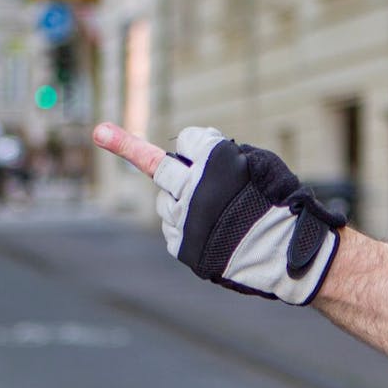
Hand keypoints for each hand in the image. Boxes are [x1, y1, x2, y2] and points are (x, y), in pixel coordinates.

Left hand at [93, 122, 345, 304]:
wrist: (286, 256)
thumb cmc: (281, 204)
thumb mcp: (261, 164)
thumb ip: (225, 154)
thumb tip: (190, 152)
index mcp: (213, 160)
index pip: (188, 140)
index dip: (199, 144)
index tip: (200, 145)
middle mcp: (192, 187)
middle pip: (157, 165)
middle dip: (127, 146)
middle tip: (100, 132)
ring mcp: (184, 219)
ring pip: (165, 202)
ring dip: (178, 200)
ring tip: (211, 213)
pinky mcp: (183, 247)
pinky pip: (172, 230)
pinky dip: (183, 227)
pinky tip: (209, 233)